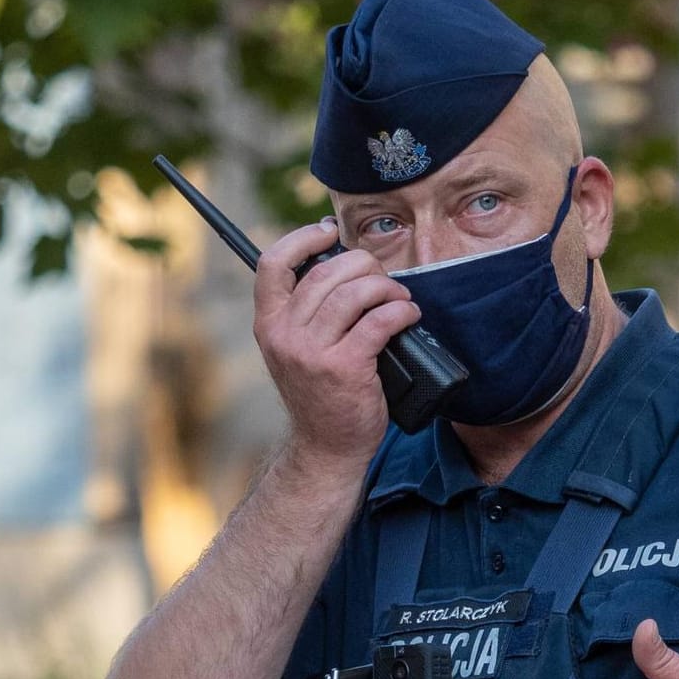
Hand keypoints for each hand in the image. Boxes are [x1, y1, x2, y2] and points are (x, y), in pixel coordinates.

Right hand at [253, 220, 422, 470]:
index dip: (303, 238)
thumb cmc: (321, 394)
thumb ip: (307, 313)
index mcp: (269, 323)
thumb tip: (344, 267)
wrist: (326, 446)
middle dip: (363, 265)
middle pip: (325, 272)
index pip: (273, 263)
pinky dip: (400, 311)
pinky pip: (378, 321)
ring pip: (353, 293)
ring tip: (400, 298)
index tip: (329, 232)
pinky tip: (409, 315)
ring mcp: (312, 352)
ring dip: (385, 287)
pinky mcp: (344, 368)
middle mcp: (284, 334)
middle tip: (382, 278)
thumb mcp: (297, 350)